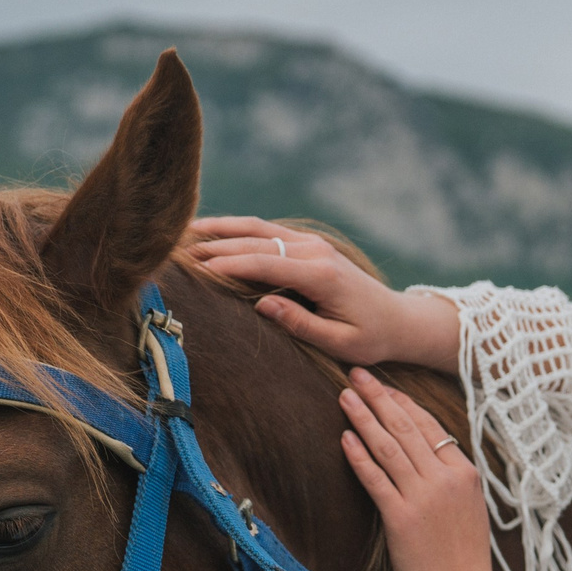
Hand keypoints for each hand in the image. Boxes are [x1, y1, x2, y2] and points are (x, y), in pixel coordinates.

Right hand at [186, 215, 460, 371]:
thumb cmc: (370, 338)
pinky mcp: (309, 244)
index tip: (194, 269)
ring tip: (183, 233)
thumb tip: (261, 305)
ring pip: (257, 228)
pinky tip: (211, 233)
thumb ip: (301, 323)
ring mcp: (311, 243)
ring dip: (221, 229)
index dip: (227, 265)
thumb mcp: (340, 342)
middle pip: (254, 242)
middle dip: (214, 246)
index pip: (264, 264)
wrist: (398, 320)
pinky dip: (237, 230)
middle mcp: (314, 251)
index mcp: (321, 275)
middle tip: (173, 253)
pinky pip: (266, 231)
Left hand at [338, 368, 492, 570]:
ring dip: (364, 418)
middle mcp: (446, 479)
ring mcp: (424, 498)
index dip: (404, 403)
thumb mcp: (469, 510)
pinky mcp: (402, 519)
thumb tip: (427, 456)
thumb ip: (450, 480)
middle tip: (358, 375)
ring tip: (344, 396)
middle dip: (379, 398)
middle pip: (407, 429)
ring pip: (389, 447)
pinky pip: (376, 479)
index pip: (431, 427)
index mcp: (465, 474)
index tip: (385, 387)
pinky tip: (345, 437)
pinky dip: (359, 456)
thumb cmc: (464, 559)